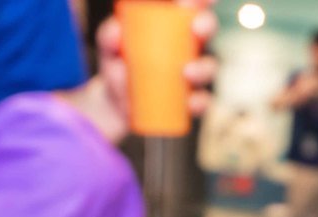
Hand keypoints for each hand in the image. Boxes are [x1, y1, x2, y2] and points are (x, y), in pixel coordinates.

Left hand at [60, 0, 218, 142]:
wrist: (115, 106)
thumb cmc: (117, 67)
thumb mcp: (108, 50)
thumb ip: (108, 38)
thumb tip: (116, 30)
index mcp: (171, 27)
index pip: (190, 7)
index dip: (200, 1)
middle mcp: (188, 47)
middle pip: (206, 31)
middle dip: (206, 25)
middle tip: (197, 28)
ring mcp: (193, 75)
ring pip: (209, 68)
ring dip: (203, 69)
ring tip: (187, 72)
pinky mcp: (192, 102)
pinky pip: (203, 101)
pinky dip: (199, 102)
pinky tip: (191, 102)